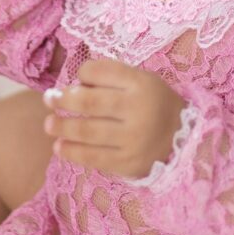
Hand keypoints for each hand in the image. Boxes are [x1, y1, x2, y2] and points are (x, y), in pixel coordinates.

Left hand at [42, 60, 185, 180]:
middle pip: (89, 102)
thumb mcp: (141, 80)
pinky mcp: (128, 163)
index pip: (101, 72)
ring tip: (49, 124)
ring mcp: (133, 138)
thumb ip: (111, 79)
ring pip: (87, 131)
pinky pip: (93, 157)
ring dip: (62, 126)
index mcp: (141, 84)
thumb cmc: (153, 105)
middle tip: (49, 99)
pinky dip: (71, 152)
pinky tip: (59, 147)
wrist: (184, 141)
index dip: (83, 73)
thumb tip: (71, 86)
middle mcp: (138, 109)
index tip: (76, 80)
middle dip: (63, 99)